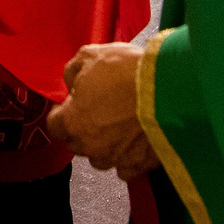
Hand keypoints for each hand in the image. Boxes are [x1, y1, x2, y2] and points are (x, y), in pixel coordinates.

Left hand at [45, 42, 159, 178]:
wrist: (169, 89)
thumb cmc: (127, 71)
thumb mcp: (90, 56)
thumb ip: (72, 72)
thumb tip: (71, 82)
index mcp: (73, 122)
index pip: (54, 126)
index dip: (62, 112)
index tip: (72, 103)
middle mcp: (90, 146)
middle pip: (77, 143)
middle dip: (83, 128)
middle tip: (99, 110)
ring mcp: (116, 158)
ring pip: (101, 157)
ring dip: (105, 145)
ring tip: (119, 125)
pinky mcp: (140, 165)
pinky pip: (126, 168)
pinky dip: (127, 157)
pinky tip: (135, 140)